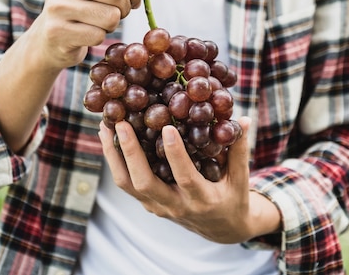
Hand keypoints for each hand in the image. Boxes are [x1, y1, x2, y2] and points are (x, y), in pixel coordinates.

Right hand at [28, 0, 158, 71]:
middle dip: (126, 7)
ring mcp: (56, 5)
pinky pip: (97, 36)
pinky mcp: (56, 31)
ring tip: (99, 21)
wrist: (51, 36)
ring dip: (112, 24)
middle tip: (118, 12)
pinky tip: (86, 34)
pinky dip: (99, 38)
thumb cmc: (86, 4)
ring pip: (110, 16)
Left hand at [98, 117, 281, 243]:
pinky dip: (116, 160)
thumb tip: (242, 119)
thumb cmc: (234, 198)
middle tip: (122, 123)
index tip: (166, 127)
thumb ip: (240, 150)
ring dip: (113, 155)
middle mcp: (175, 206)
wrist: (223, 229)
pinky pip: (127, 183)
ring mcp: (158, 207)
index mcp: (201, 199)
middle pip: (143, 183)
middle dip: (130, 152)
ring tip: (105, 126)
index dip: (175, 154)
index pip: (184, 177)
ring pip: (127, 184)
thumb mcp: (241, 178)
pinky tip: (111, 138)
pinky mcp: (149, 203)